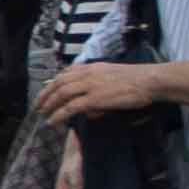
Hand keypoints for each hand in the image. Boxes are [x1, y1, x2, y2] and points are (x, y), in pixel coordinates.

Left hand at [31, 56, 166, 124]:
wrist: (149, 80)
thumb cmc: (137, 81)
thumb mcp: (113, 78)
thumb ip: (98, 90)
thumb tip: (89, 111)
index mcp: (92, 67)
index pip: (66, 73)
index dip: (54, 82)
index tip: (47, 91)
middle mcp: (88, 73)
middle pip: (59, 82)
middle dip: (46, 94)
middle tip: (38, 105)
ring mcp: (90, 85)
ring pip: (62, 93)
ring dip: (49, 104)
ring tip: (42, 114)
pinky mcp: (95, 98)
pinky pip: (71, 107)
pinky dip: (59, 114)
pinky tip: (53, 121)